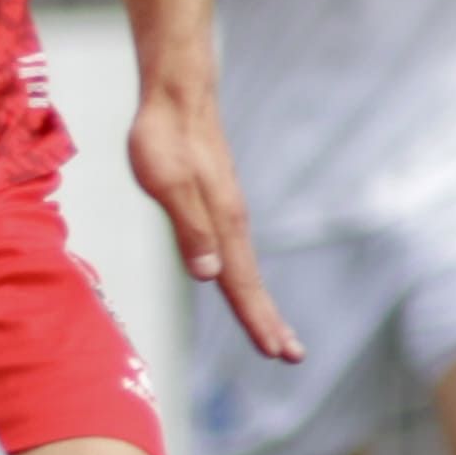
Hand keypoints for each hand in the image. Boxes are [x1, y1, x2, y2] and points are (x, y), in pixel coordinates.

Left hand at [128, 84, 299, 363]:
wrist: (177, 97)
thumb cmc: (165, 138)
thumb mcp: (167, 184)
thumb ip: (189, 228)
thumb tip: (207, 274)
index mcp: (223, 224)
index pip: (241, 283)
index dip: (255, 320)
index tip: (276, 353)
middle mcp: (231, 222)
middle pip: (250, 282)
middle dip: (268, 321)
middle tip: (291, 357)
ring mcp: (226, 212)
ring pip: (244, 268)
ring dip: (257, 302)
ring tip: (272, 331)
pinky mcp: (216, 202)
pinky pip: (232, 250)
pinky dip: (241, 275)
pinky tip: (236, 280)